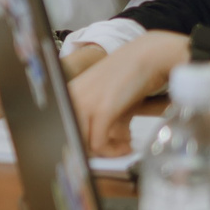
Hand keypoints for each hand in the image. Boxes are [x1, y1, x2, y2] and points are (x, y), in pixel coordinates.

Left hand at [68, 30, 182, 155]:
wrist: (147, 57)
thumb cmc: (128, 77)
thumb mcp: (105, 99)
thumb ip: (96, 121)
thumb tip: (97, 147)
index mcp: (66, 93)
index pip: (63, 128)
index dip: (81, 144)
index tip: (100, 148)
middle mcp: (70, 98)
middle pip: (71, 138)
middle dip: (94, 151)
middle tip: (115, 149)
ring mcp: (83, 104)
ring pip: (83, 144)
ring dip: (106, 152)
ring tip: (123, 147)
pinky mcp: (101, 111)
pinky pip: (99, 144)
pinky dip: (114, 151)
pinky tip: (126, 147)